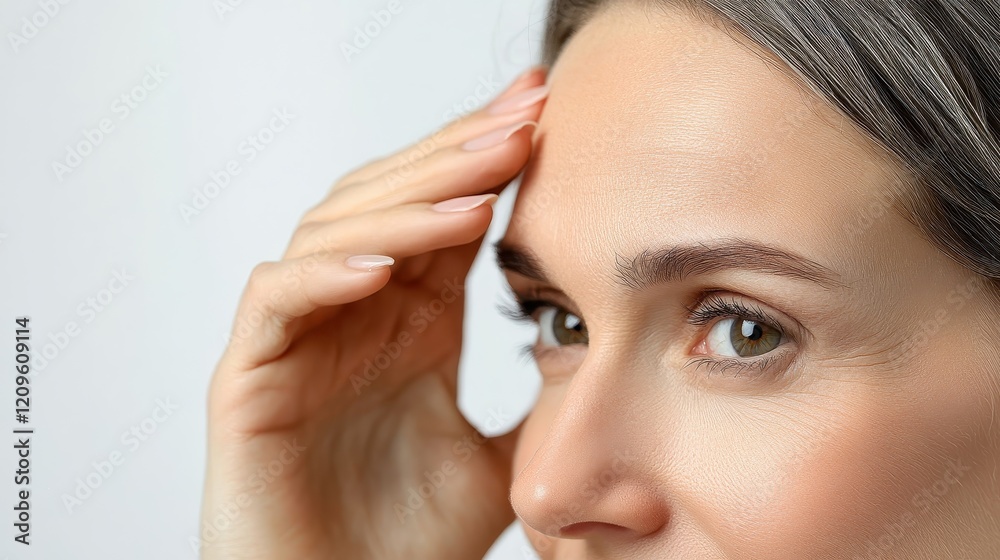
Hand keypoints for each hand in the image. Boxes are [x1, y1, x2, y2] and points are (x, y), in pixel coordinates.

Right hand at [199, 68, 548, 559]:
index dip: (486, 161)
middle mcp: (352, 314)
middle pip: (390, 202)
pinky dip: (323, 278)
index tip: (544, 115)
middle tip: (520, 119)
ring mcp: (297, 341)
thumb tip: (598, 359)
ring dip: (403, 210)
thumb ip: (533, 403)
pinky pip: (275, 305)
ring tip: (474, 193)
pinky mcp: (248, 382)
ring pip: (332, 236)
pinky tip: (383, 270)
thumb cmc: (403, 541)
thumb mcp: (496, 458)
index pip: (443, 214)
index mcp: (409, 320)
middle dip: (455, 157)